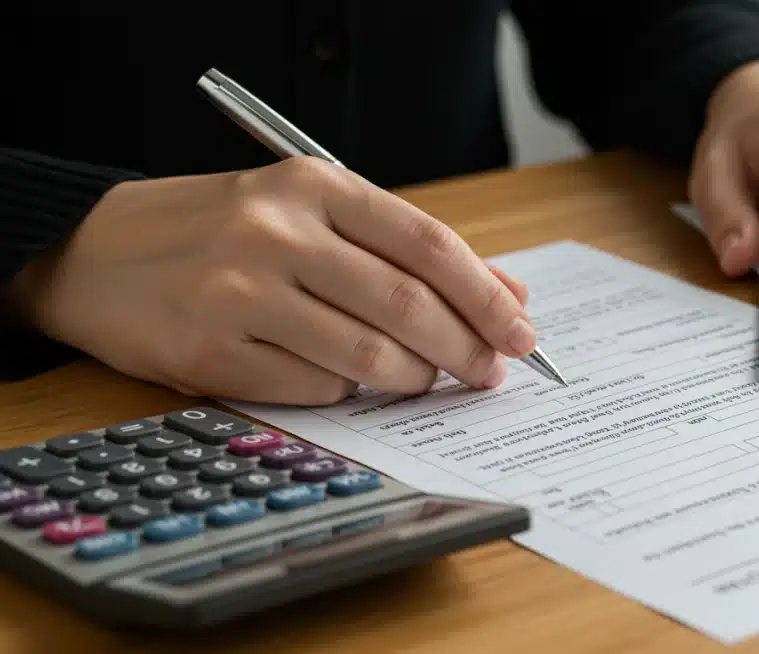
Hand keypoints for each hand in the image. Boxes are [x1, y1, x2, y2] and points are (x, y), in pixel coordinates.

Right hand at [7, 157, 535, 404]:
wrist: (97, 254)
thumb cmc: (223, 233)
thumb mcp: (311, 215)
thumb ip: (406, 249)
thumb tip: (506, 293)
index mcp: (312, 186)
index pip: (426, 243)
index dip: (484, 294)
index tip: (521, 330)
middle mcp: (276, 233)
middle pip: (407, 304)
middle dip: (467, 347)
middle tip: (490, 371)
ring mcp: (239, 293)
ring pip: (368, 356)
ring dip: (415, 377)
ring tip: (427, 379)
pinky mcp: (210, 351)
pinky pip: (316, 388)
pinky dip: (348, 390)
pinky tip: (346, 378)